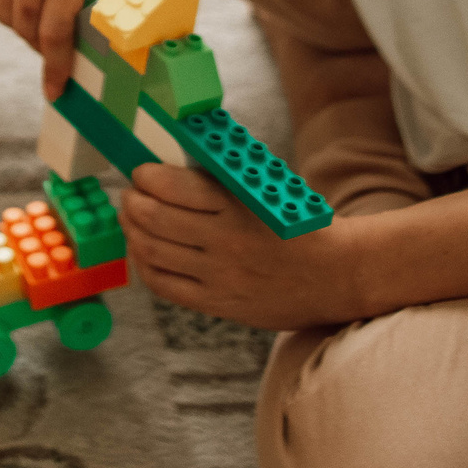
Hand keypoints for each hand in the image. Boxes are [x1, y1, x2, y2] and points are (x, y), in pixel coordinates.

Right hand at [0, 0, 131, 99]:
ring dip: (21, 29)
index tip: (56, 90)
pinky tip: (20, 5)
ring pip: (4, 11)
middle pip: (26, 26)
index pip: (57, 31)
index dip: (56, 67)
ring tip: (41, 28)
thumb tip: (98, 40)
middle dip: (41, 49)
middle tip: (57, 55)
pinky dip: (1, 6)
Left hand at [122, 163, 363, 331]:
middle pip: (154, 219)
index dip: (146, 176)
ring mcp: (220, 277)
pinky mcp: (219, 304)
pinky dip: (145, 265)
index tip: (141, 171)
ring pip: (152, 252)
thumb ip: (221, 179)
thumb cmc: (299, 224)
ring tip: (132, 219)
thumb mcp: (266, 189)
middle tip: (130, 194)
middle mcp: (225, 242)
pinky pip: (164, 285)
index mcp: (239, 206)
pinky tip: (145, 251)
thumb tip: (170, 163)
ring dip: (132, 231)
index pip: (173, 187)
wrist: (337, 274)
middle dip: (131, 201)